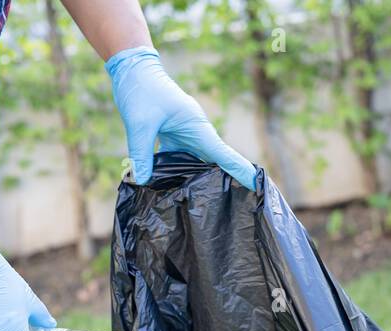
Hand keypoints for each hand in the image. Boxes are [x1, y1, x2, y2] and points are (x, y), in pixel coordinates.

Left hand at [106, 46, 256, 190]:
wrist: (133, 67)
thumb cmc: (140, 90)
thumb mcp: (139, 124)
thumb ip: (141, 154)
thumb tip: (142, 182)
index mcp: (196, 126)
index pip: (223, 153)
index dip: (240, 170)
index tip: (256, 184)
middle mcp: (195, 131)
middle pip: (214, 161)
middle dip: (226, 180)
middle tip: (239, 201)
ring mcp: (185, 133)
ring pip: (197, 161)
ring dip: (201, 179)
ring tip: (206, 203)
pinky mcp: (173, 135)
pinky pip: (180, 158)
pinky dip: (179, 172)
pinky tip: (173, 188)